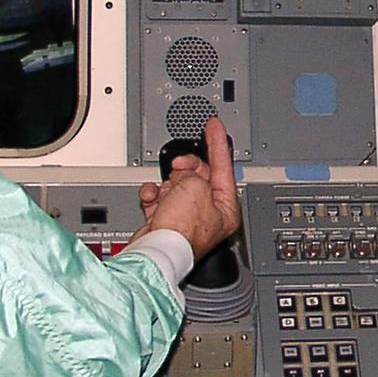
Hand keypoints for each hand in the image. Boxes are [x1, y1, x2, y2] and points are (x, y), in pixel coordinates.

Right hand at [131, 118, 240, 259]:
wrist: (155, 251)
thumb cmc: (181, 230)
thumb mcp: (194, 186)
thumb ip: (193, 172)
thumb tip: (181, 176)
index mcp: (226, 207)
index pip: (224, 166)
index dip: (218, 142)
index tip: (215, 125)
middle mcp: (208, 213)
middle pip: (199, 175)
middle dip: (186, 169)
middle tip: (179, 166)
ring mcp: (186, 217)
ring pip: (177, 185)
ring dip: (167, 184)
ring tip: (166, 193)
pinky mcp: (166, 221)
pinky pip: (160, 197)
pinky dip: (153, 195)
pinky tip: (151, 199)